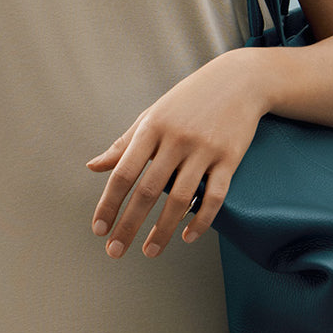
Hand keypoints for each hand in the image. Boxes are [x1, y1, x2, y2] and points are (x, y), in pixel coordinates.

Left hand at [87, 50, 265, 257]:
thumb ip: (124, 143)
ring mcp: (204, 149)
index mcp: (151, 127)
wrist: (238, 80)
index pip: (124, 171)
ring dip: (163, 230)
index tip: (98, 229)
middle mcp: (176, 138)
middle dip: (129, 224)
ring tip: (149, 251)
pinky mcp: (230, 158)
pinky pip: (214, 196)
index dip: (109, 203)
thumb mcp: (152, 115)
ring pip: (180, 198)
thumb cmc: (188, 100)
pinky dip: (201, 220)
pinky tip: (188, 237)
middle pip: (148, 190)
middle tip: (115, 251)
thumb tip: (94, 166)